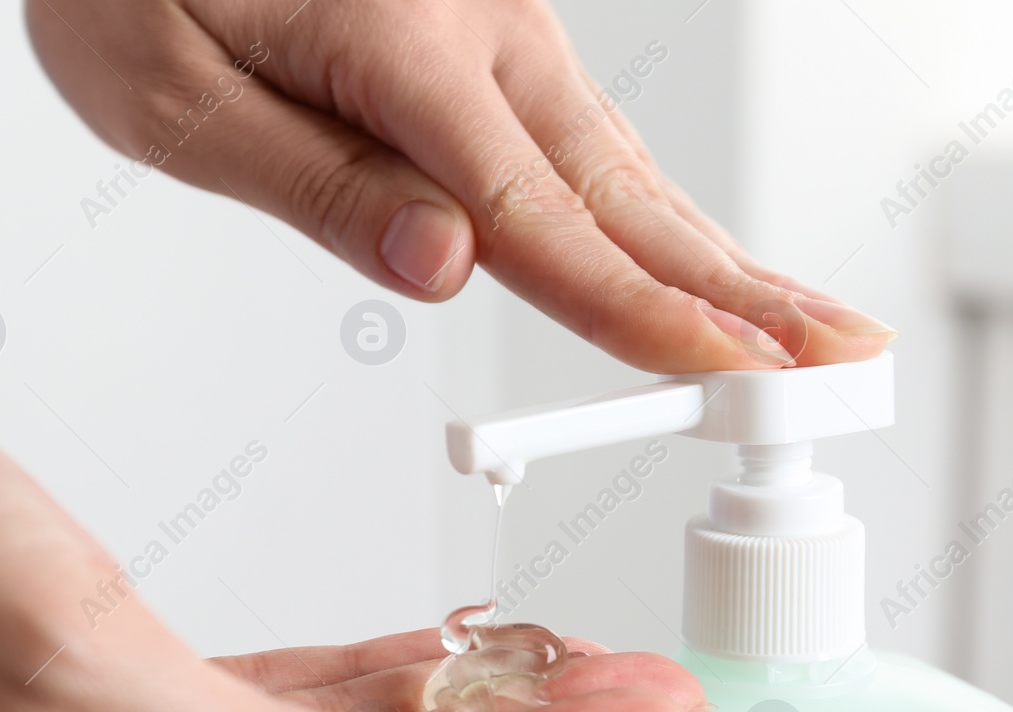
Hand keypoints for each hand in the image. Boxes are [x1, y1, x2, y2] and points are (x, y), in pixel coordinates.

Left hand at [25, 0, 895, 371]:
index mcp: (401, 53)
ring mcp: (503, 30)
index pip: (544, 220)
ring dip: (724, 257)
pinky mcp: (497, 37)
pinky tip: (703, 260)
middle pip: (628, 194)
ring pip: (629, 169)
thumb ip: (316, 184)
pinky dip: (661, 214)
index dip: (641, 312)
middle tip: (841, 356)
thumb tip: (447, 267)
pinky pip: (596, 142)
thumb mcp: (171, 94)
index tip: (730, 375)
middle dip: (742, 292)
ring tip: (806, 325)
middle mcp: (481, 35)